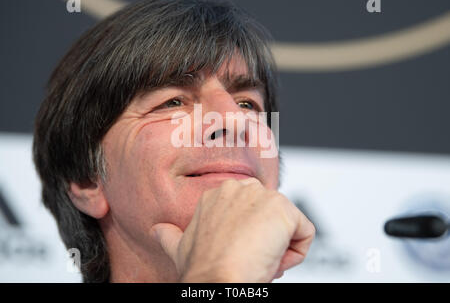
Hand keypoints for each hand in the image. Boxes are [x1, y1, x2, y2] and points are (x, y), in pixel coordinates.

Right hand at [150, 178, 314, 281]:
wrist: (216, 281)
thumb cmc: (201, 269)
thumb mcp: (180, 248)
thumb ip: (170, 235)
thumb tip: (157, 230)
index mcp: (218, 195)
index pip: (251, 210)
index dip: (249, 235)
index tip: (239, 252)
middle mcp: (240, 189)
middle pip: (271, 214)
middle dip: (266, 239)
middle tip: (251, 259)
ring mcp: (263, 197)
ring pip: (288, 224)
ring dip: (280, 248)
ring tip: (260, 263)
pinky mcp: (283, 210)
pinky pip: (306, 232)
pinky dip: (297, 253)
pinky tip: (275, 262)